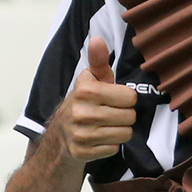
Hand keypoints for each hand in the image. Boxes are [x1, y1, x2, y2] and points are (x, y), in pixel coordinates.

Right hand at [54, 36, 136, 162]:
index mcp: (86, 91)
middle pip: (130, 117)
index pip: (130, 97)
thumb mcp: (92, 79)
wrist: (60, 133)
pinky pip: (114, 149)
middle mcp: (82, 113)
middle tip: (112, 113)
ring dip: (120, 130)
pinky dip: (110, 145)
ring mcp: (81, 135)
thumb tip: (98, 39)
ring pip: (125, 134)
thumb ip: (99, 59)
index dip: (126, 98)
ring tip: (107, 125)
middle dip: (125, 115)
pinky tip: (100, 138)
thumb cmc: (84, 101)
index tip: (115, 98)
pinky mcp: (82, 152)